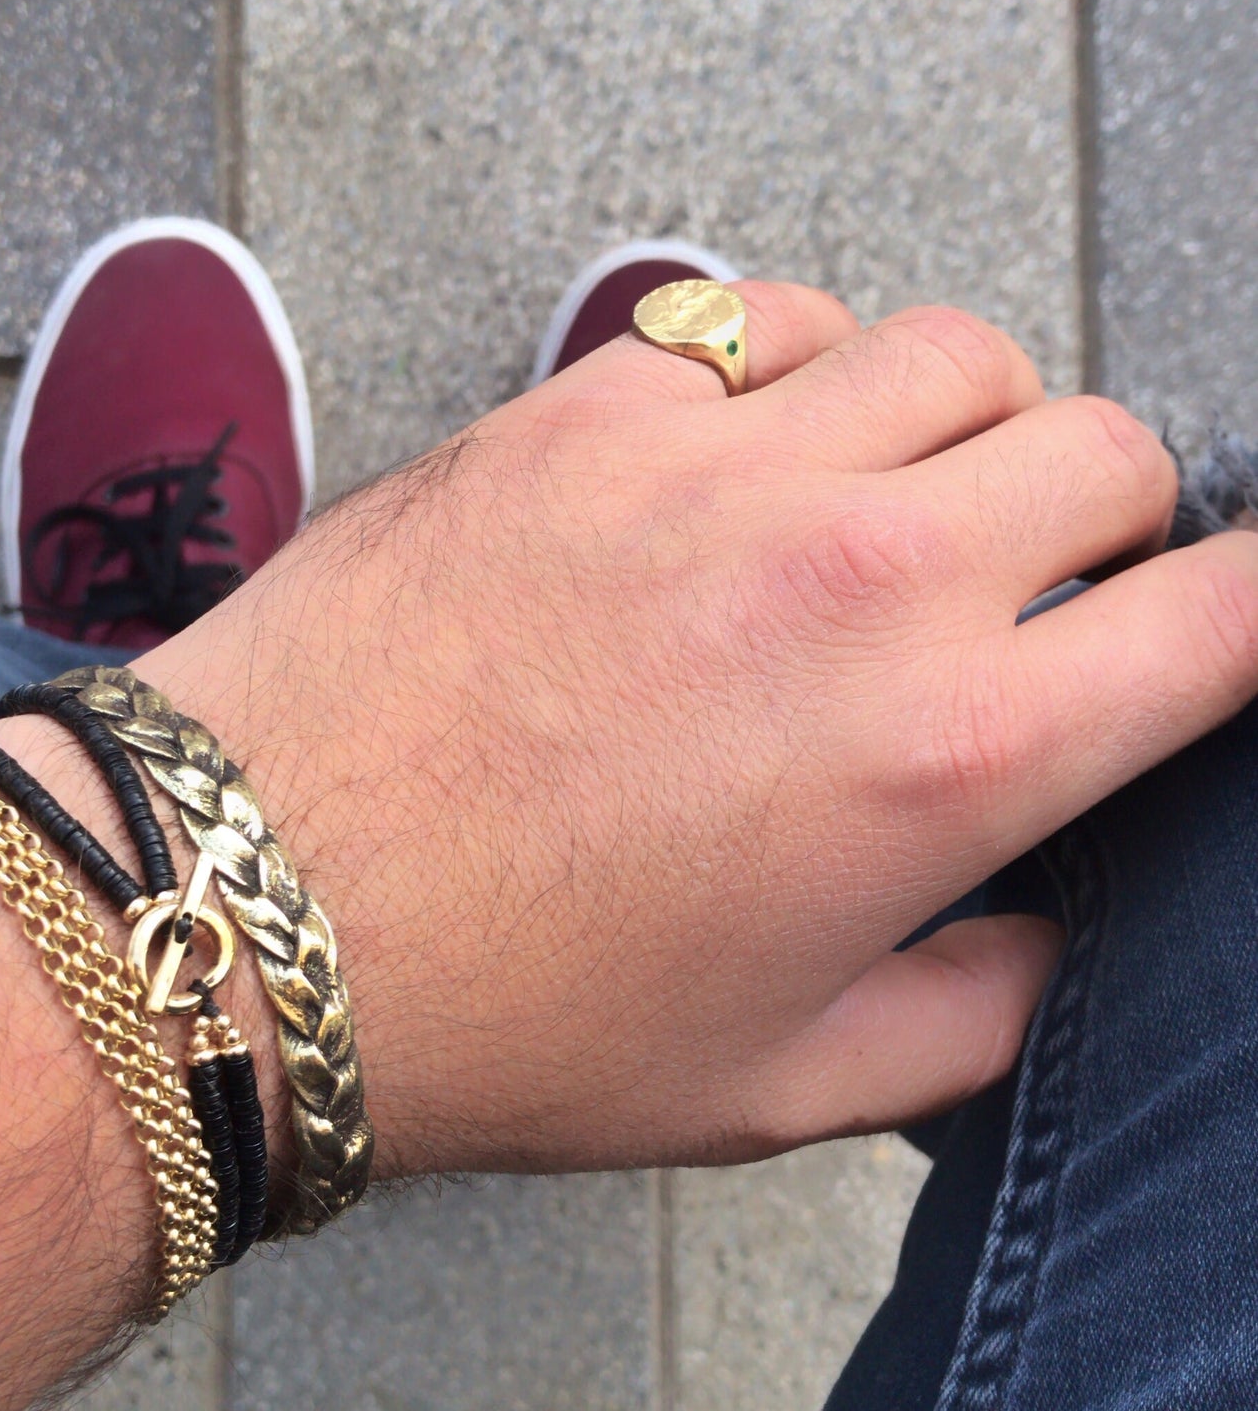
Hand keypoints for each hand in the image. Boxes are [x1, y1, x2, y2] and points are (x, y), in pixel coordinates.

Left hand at [136, 289, 1257, 1174]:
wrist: (253, 912)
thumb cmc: (512, 1020)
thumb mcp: (779, 1090)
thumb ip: (973, 1022)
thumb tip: (1048, 940)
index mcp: (948, 759)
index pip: (1227, 614)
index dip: (1252, 613)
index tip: (1212, 630)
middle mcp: (870, 581)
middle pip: (1111, 453)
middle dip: (1108, 530)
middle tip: (1025, 605)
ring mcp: (727, 469)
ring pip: (960, 356)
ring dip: (967, 435)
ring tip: (889, 523)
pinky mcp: (595, 410)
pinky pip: (779, 321)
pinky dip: (812, 375)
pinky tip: (757, 461)